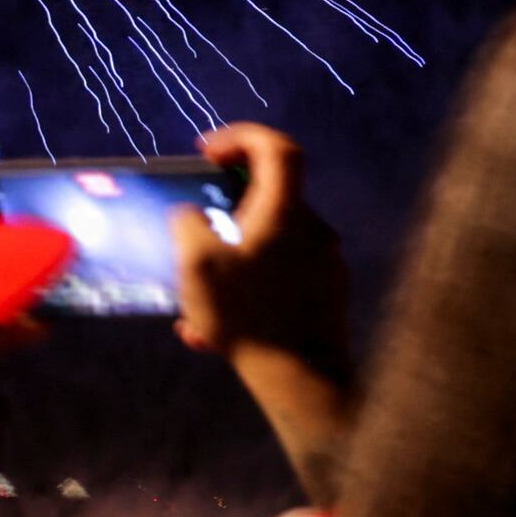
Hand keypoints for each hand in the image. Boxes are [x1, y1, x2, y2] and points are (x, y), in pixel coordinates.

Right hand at [174, 124, 344, 363]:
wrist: (304, 379)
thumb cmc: (248, 316)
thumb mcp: (196, 265)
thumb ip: (188, 226)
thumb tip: (192, 215)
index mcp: (288, 213)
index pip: (278, 148)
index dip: (241, 137)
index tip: (208, 153)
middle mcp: (316, 230)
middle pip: (268, 201)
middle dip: (222, 216)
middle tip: (190, 241)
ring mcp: (326, 263)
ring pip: (266, 248)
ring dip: (226, 266)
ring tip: (191, 306)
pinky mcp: (327, 294)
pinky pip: (277, 280)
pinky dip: (243, 294)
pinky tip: (209, 335)